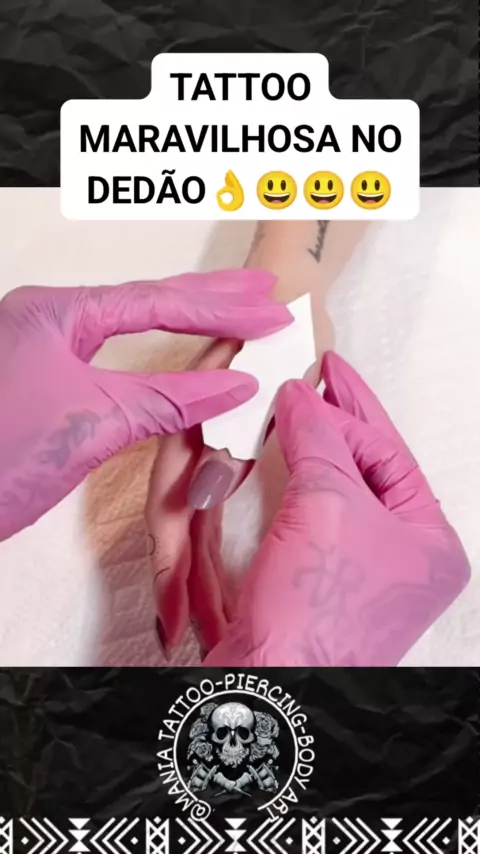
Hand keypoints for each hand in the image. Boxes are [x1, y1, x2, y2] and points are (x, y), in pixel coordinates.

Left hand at [0, 271, 290, 540]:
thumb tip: (235, 385)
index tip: (269, 311)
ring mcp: (44, 352)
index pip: (153, 301)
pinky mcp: (45, 386)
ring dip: (185, 318)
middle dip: (208, 297)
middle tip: (263, 291)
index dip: (218, 307)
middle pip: (143, 300)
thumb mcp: (92, 421)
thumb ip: (167, 398)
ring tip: (233, 306)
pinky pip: (115, 359)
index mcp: (54, 312)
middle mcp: (48, 321)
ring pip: (128, 325)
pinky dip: (158, 357)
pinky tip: (178, 352)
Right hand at [204, 353, 470, 666]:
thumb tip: (302, 397)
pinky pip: (317, 519)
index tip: (327, 370)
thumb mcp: (326, 501)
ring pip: (341, 493)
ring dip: (317, 451)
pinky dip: (299, 485)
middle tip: (314, 380)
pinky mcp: (323, 587)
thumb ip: (319, 437)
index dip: (355, 407)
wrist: (269, 685)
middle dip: (338, 425)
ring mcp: (364, 576)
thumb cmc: (315, 611)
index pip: (391, 454)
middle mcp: (404, 561)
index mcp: (430, 543)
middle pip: (370, 471)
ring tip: (298, 409)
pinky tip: (285, 461)